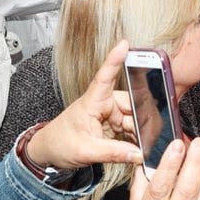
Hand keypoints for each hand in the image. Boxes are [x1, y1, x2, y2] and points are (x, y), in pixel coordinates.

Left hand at [27, 41, 143, 168]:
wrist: (49, 152)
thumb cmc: (59, 143)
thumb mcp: (85, 151)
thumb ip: (113, 153)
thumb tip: (138, 154)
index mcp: (93, 101)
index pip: (105, 77)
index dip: (115, 60)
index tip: (124, 44)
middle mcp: (104, 103)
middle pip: (132, 102)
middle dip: (143, 117)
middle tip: (150, 135)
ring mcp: (110, 114)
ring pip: (135, 117)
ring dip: (141, 130)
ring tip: (144, 145)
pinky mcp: (113, 125)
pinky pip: (132, 128)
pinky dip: (137, 137)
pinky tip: (140, 147)